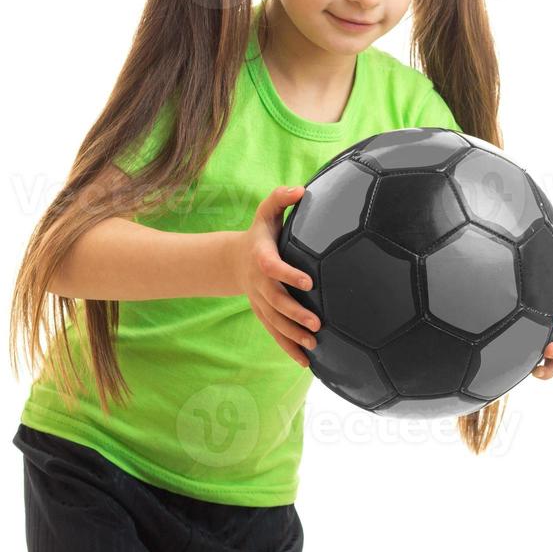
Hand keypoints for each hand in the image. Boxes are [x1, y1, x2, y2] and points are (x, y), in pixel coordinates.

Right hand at [231, 186, 320, 367]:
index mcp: (261, 257)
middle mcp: (258, 283)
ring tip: (314, 344)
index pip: (272, 267)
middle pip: (275, 301)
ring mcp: (259, 301)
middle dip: (294, 313)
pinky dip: (288, 349)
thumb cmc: (261, 233)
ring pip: (274, 322)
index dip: (288, 274)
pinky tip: (306, 362)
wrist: (235, 260)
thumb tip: (301, 189)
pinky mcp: (263, 314)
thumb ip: (281, 198)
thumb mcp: (266, 212)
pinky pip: (274, 334)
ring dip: (293, 335)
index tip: (309, 282)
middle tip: (317, 323)